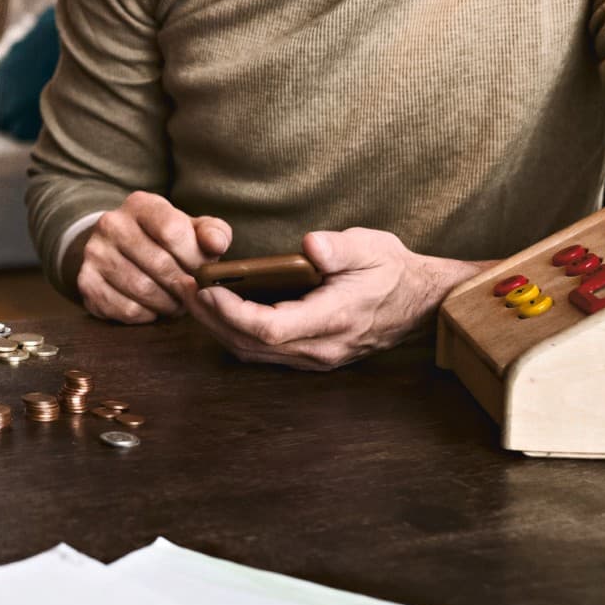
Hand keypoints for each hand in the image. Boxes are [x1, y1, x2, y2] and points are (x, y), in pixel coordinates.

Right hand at [72, 191, 231, 324]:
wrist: (117, 248)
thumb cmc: (163, 240)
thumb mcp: (191, 228)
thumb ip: (212, 233)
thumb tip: (216, 244)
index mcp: (140, 204)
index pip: (172, 231)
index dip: (195, 257)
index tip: (204, 270)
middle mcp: (111, 224)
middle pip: (159, 264)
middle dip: (184, 285)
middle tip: (193, 294)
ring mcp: (95, 253)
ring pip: (143, 289)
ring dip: (168, 303)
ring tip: (177, 302)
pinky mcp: (86, 282)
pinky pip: (126, 309)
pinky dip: (147, 314)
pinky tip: (153, 307)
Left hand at [186, 228, 487, 369]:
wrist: (420, 301)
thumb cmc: (392, 270)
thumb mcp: (371, 247)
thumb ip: (341, 248)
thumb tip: (311, 246)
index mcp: (334, 319)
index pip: (270, 327)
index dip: (231, 312)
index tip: (205, 289)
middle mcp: (321, 348)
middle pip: (251, 345)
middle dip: (212, 319)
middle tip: (184, 289)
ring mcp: (317, 357)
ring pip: (254, 353)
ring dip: (218, 328)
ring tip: (192, 298)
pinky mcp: (312, 355)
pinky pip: (264, 352)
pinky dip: (236, 333)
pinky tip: (219, 310)